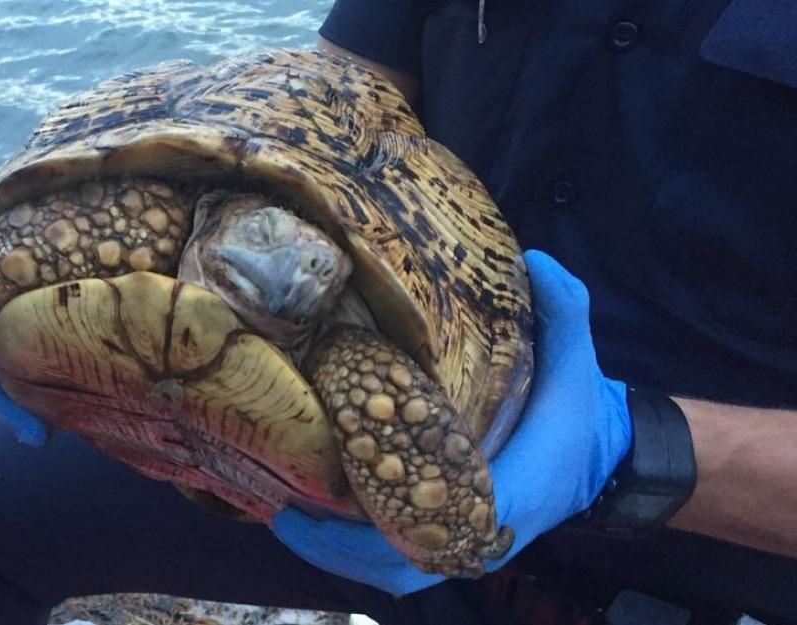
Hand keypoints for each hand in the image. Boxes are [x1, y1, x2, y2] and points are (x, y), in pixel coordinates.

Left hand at [270, 250, 633, 594]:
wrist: (601, 453)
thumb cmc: (579, 413)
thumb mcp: (579, 360)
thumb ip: (565, 309)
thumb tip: (535, 258)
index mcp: (507, 496)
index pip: (436, 529)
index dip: (380, 528)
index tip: (331, 502)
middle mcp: (478, 534)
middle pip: (397, 568)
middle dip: (337, 550)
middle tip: (284, 514)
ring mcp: (461, 542)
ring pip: (390, 571)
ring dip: (337, 553)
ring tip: (285, 515)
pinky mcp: (448, 537)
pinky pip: (394, 560)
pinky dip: (354, 549)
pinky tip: (316, 514)